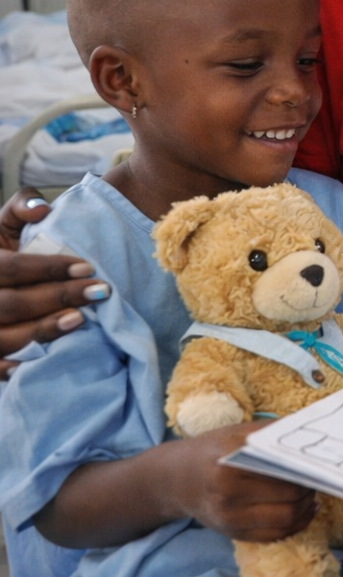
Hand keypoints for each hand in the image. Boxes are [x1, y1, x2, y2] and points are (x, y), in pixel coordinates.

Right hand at [0, 189, 110, 377]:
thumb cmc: (2, 252)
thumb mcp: (4, 226)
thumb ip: (20, 208)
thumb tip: (42, 210)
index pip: (12, 268)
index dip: (49, 269)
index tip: (88, 268)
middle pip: (13, 304)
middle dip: (58, 298)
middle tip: (100, 292)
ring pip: (5, 337)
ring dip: (45, 330)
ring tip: (81, 320)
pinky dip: (16, 368)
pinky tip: (49, 359)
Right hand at [169, 421, 317, 541]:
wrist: (178, 479)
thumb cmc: (214, 450)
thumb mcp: (239, 433)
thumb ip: (273, 432)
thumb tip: (310, 430)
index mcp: (230, 467)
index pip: (284, 473)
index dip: (308, 470)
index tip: (320, 463)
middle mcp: (228, 497)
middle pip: (289, 498)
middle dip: (310, 488)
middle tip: (317, 476)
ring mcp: (230, 520)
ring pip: (286, 519)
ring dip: (306, 507)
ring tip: (311, 493)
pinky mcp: (234, 535)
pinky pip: (276, 535)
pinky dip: (296, 524)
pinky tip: (304, 510)